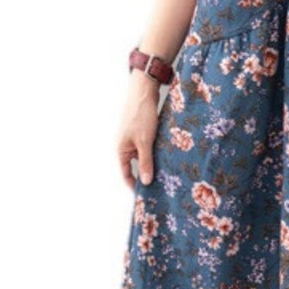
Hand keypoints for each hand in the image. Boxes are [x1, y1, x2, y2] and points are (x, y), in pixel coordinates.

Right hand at [117, 71, 161, 188]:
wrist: (144, 93)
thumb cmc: (141, 117)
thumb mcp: (145, 142)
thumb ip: (146, 162)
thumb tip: (146, 181)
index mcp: (121, 150)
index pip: (126, 173)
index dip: (133, 184)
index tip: (144, 195)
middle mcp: (125, 145)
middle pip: (134, 165)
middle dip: (145, 175)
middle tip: (159, 185)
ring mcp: (133, 138)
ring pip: (142, 156)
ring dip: (152, 163)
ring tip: (165, 173)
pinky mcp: (142, 131)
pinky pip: (147, 147)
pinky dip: (155, 153)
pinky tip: (166, 156)